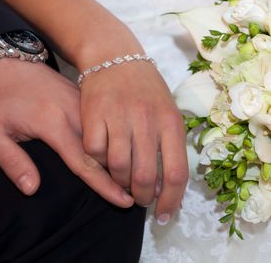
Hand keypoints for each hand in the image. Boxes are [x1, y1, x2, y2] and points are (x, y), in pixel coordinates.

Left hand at [0, 58, 133, 207]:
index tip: (124, 201)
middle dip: (124, 174)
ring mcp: (81, 105)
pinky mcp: (83, 100)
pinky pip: (103, 123)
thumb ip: (11, 161)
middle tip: (143, 195)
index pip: (84, 162)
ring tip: (142, 177)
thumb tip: (32, 189)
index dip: (104, 185)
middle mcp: (73, 114)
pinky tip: (125, 151)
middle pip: (104, 150)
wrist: (5, 63)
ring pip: (108, 135)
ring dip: (124, 156)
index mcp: (53, 123)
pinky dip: (115, 139)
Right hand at [80, 59, 187, 223]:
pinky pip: (94, 154)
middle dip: (143, 197)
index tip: (164, 216)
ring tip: (124, 181)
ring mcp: (119, 116)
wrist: (114, 55)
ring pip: (118, 169)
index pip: (176, 173)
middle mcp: (147, 120)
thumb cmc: (146, 89)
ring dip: (120, 183)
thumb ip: (170, 146)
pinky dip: (99, 164)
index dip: (172, 201)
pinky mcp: (93, 114)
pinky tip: (105, 160)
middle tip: (140, 199)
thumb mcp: (168, 111)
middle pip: (145, 177)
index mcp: (171, 122)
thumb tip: (167, 188)